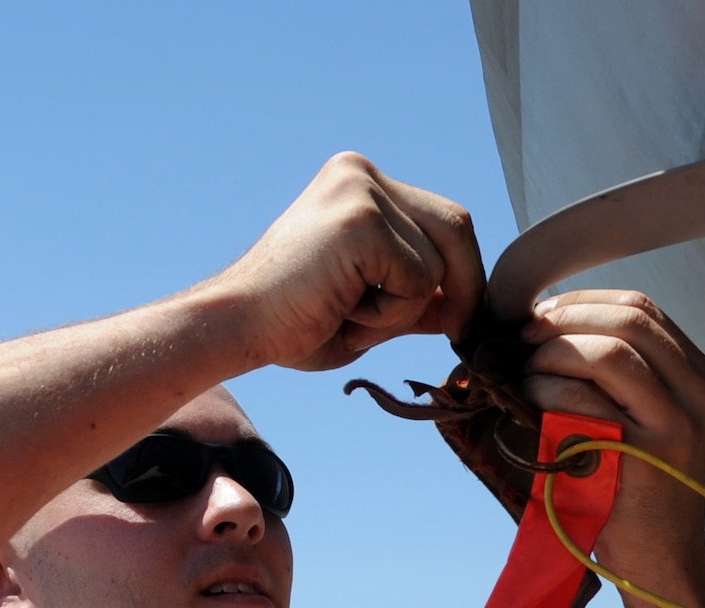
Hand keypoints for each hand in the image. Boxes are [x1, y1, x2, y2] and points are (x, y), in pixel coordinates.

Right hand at [214, 153, 483, 372]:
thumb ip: (418, 295)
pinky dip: (392, 314)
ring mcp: (361, 191)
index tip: (460, 320)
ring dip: (407, 310)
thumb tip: (466, 305)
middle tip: (458, 335)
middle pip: (456, 226)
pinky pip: (419, 280)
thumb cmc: (294, 323)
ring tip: (352, 315)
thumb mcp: (373, 307)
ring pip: (439, 262)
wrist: (238, 327)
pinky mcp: (361, 220)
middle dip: (466, 288)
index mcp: (360, 183)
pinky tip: (345, 311)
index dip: (464, 273)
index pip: (443, 220)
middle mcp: (362, 174)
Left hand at [519, 290, 704, 587]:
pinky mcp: (650, 451)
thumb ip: (616, 376)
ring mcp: (679, 421)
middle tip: (523, 338)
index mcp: (697, 376)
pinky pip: (591, 397)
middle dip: (566, 320)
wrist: (657, 562)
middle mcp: (698, 392)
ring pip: (612, 350)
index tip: (540, 317)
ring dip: (556, 352)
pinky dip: (552, 388)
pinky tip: (532, 399)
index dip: (583, 303)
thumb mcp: (640, 421)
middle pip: (630, 319)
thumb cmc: (633, 492)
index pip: (641, 308)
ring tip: (527, 374)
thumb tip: (549, 325)